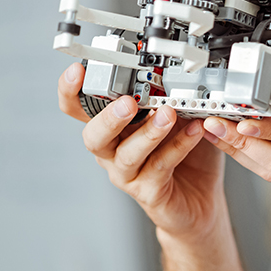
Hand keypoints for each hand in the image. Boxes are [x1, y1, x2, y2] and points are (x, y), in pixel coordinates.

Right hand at [58, 62, 225, 240]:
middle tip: (128, 102)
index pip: (78, 109)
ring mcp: (128, 174)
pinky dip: (179, 146)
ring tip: (168, 115)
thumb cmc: (182, 154)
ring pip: (128, 154)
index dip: (71, 91)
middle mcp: (112, 152)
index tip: (79, 72)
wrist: (199, 198)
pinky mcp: (149, 191)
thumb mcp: (173, 117)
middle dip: (109, 117)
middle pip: (94, 136)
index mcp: (111, 128)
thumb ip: (165, 96)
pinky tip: (195, 131)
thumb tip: (169, 72)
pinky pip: (161, 166)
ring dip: (148, 132)